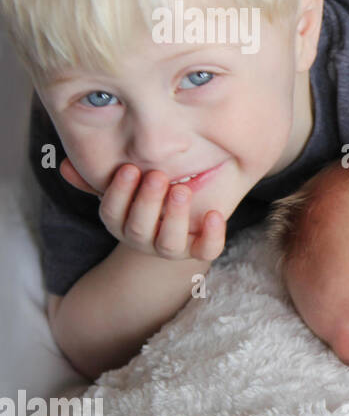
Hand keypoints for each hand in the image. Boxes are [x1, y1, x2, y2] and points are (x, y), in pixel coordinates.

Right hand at [70, 160, 225, 261]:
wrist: (182, 220)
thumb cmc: (147, 196)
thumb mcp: (124, 185)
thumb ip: (97, 177)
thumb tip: (65, 164)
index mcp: (122, 222)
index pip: (112, 213)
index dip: (119, 193)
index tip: (130, 169)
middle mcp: (143, 239)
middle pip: (138, 228)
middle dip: (146, 202)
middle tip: (157, 176)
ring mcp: (171, 248)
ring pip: (168, 243)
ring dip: (174, 217)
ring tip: (181, 190)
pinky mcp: (200, 250)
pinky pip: (206, 251)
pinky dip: (213, 235)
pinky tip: (216, 214)